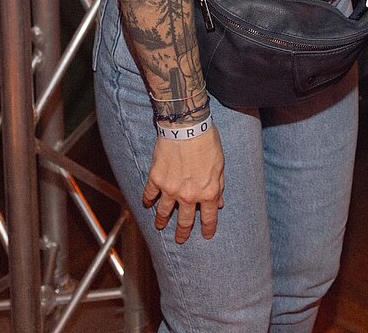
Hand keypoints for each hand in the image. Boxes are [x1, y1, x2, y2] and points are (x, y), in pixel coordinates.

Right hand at [142, 126, 224, 242]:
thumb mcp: (220, 166)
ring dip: (162, 221)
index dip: (208, 228)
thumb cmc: (207, 143)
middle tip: (181, 239)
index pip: (209, 217)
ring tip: (160, 226)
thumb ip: (218, 186)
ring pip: (165, 212)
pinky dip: (148, 200)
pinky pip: (150, 195)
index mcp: (208, 192)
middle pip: (185, 220)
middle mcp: (189, 195)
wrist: (187, 128)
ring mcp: (170, 189)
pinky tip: (147, 204)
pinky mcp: (156, 179)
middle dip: (183, 232)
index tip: (207, 235)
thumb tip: (218, 203)